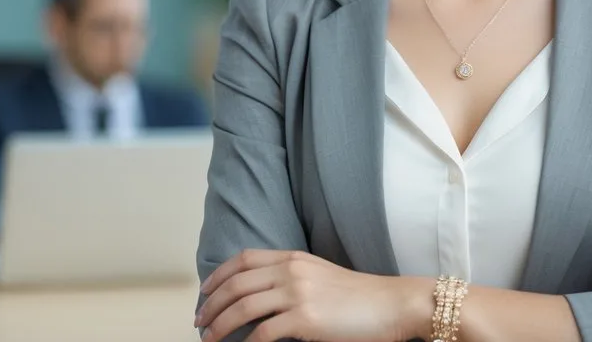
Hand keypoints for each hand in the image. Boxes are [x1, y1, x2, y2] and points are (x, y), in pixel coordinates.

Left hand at [196, 249, 423, 341]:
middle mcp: (292, 270)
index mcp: (294, 257)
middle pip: (236, 284)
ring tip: (209, 339)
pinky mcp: (306, 319)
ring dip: (220, 326)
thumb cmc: (359, 297)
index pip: (242, 259)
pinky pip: (263, 333)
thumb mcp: (320, 276)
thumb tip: (259, 297)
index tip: (204, 293)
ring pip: (243, 308)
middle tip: (199, 322)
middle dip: (211, 305)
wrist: (391, 304)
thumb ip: (291, 278)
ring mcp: (298, 293)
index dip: (217, 276)